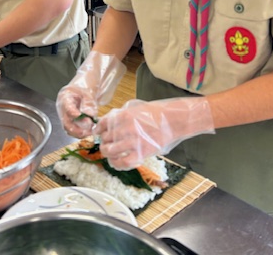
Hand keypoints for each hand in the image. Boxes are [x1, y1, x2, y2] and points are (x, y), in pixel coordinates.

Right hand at [56, 51, 125, 137]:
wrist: (83, 88)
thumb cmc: (84, 87)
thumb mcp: (88, 92)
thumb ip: (88, 104)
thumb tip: (89, 116)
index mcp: (65, 97)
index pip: (68, 108)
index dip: (76, 116)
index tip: (87, 121)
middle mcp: (62, 108)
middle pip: (66, 123)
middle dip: (77, 130)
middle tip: (89, 131)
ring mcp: (65, 115)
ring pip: (69, 128)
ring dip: (79, 133)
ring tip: (91, 132)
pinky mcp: (70, 121)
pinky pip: (73, 129)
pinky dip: (81, 132)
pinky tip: (89, 131)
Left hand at [94, 97, 214, 169]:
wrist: (174, 120)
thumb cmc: (157, 113)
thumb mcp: (136, 107)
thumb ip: (122, 115)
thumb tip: (108, 123)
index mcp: (123, 115)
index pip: (103, 124)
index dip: (98, 130)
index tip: (98, 133)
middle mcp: (125, 128)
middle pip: (105, 138)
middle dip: (103, 142)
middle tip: (106, 144)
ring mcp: (133, 141)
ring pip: (110, 151)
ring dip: (107, 153)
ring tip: (110, 154)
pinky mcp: (141, 153)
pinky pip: (123, 163)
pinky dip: (116, 164)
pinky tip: (116, 162)